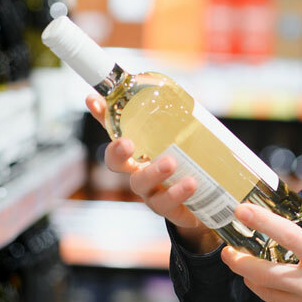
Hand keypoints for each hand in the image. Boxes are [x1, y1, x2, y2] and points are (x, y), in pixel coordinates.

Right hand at [85, 94, 221, 253]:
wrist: (208, 204)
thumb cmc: (192, 165)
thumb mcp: (188, 139)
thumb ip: (182, 119)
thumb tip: (183, 94)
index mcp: (141, 149)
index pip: (116, 129)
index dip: (102, 116)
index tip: (93, 100)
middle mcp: (139, 169)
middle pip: (116, 162)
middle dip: (116, 152)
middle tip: (127, 144)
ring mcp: (151, 191)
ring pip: (140, 183)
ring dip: (153, 172)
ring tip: (170, 163)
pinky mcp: (168, 208)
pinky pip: (167, 203)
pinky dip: (177, 192)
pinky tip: (191, 183)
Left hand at [221, 199, 301, 301]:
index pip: (288, 237)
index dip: (262, 222)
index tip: (242, 211)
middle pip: (260, 272)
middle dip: (236, 260)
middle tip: (227, 249)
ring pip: (263, 291)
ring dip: (248, 276)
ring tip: (242, 263)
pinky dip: (270, 290)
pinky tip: (269, 281)